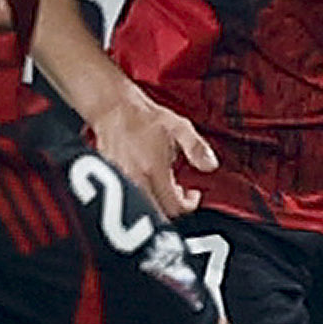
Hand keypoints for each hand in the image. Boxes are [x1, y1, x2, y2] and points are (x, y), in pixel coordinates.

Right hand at [89, 84, 212, 218]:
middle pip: (158, 214)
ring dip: (158, 204)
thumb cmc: (145, 117)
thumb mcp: (180, 128)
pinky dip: (143, 198)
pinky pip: (129, 200)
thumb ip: (197, 148)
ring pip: (143, 210)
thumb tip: (211, 165)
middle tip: (179, 192)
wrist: (114, 108)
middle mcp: (136, 181)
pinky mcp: (111, 180)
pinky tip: (148, 182)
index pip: (175, 206)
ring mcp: (121, 182)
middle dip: (173, 207)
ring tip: (164, 187)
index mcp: (154, 171)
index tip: (193, 194)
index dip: (189, 205)